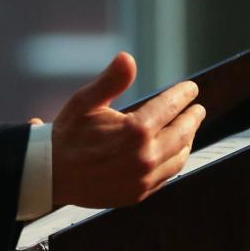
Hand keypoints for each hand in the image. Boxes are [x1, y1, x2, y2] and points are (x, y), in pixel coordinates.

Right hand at [52, 52, 204, 208]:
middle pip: (182, 133)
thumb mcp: (85, 101)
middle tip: (198, 108)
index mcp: (135, 131)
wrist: (51, 174)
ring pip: (179, 158)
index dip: (183, 95)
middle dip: (192, 118)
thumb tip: (128, 57)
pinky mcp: (139, 193)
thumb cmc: (68, 134)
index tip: (192, 88)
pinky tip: (173, 153)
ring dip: (187, 141)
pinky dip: (175, 161)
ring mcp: (144, 178)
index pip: (169, 107)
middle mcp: (145, 157)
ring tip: (189, 130)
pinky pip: (167, 176)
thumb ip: (111, 80)